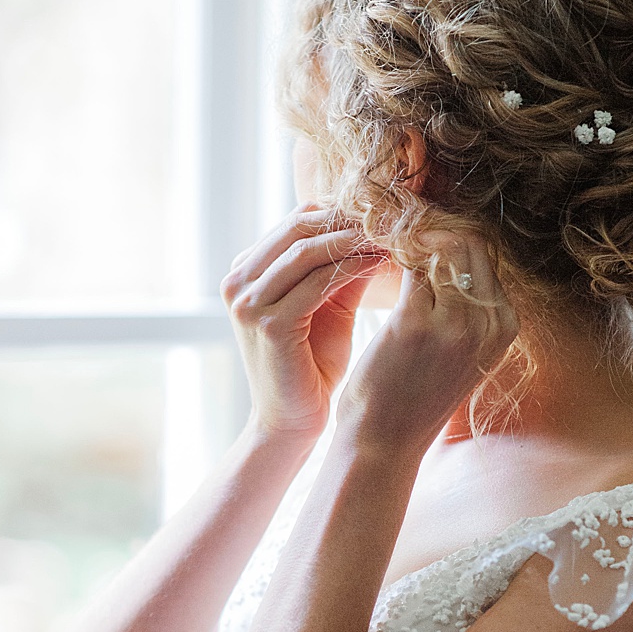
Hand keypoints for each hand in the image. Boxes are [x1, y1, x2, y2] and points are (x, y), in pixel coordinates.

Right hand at [221, 208, 384, 443]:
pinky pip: (317, 282)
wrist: (292, 419)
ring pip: (308, 251)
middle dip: (349, 219)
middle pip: (298, 228)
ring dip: (356, 239)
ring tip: (395, 235)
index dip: (342, 211)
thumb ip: (341, 267)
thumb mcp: (326, 305)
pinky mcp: (267, 324)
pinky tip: (383, 262)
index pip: (296, 222)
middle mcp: (236, 283)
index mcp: (244, 272)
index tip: (386, 212)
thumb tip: (378, 226)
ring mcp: (247, 303)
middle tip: (395, 216)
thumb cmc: (311, 364)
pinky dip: (353, 267)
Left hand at [337, 232, 518, 452]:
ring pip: (438, 246)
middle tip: (388, 219)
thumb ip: (457, 307)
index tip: (409, 224)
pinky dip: (384, 251)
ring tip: (373, 231)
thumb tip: (438, 254)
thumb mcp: (453, 351)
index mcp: (504, 325)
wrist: (385, 444)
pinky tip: (362, 252)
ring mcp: (457, 322)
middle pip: (467, 241)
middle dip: (427, 225)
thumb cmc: (409, 397)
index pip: (482, 254)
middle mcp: (490, 320)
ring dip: (405, 234)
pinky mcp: (416, 324)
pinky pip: (404, 265)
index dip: (445, 232)